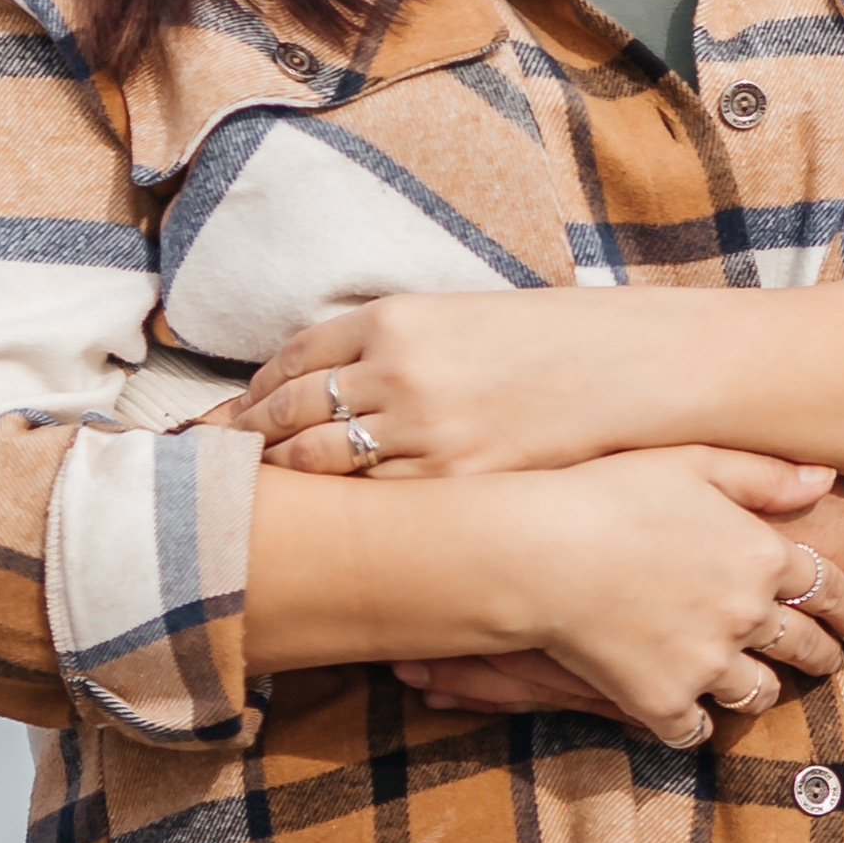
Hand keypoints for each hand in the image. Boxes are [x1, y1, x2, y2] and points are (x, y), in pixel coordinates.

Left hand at [234, 293, 617, 478]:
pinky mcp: (451, 480)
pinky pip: (372, 501)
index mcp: (394, 318)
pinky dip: (340, 511)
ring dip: (278, 481)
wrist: (627, 368)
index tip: (231, 414)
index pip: (292, 359)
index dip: (253, 392)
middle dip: (245, 441)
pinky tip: (326, 524)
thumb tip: (324, 380)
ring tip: (254, 501)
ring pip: (316, 462)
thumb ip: (389, 343)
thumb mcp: (455, 318)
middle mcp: (396, 371)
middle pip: (288, 412)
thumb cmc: (546, 339)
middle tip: (216, 465)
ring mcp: (422, 430)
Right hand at [397, 451, 843, 738]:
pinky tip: (686, 710)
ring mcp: (706, 663)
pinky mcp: (664, 701)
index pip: (829, 589)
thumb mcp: (694, 463)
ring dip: (759, 689)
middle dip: (821, 657)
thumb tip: (826, 479)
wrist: (541, 551)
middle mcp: (746, 614)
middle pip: (804, 649)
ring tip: (755, 687)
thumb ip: (765, 477)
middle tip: (825, 662)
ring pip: (757, 694)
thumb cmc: (612, 492)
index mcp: (761, 554)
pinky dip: (693, 721)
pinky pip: (695, 729)